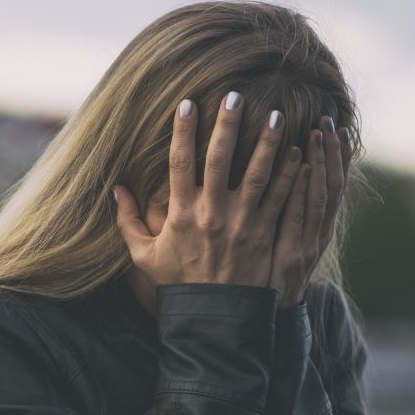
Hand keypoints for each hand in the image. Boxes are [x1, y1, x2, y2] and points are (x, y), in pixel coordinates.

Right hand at [113, 91, 304, 300]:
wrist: (212, 318)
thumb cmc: (177, 284)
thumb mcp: (143, 256)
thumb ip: (128, 222)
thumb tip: (115, 189)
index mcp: (180, 213)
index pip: (179, 162)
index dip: (182, 130)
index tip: (187, 102)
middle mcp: (212, 213)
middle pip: (220, 158)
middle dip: (228, 124)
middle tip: (236, 95)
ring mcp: (242, 223)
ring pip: (259, 173)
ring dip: (268, 142)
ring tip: (277, 114)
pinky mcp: (265, 233)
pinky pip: (281, 197)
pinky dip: (292, 173)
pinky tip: (299, 151)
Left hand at [270, 117, 349, 308]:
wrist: (269, 314)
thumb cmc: (273, 272)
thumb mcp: (287, 240)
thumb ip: (290, 209)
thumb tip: (290, 172)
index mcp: (321, 226)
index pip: (334, 183)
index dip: (339, 155)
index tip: (337, 125)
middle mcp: (321, 231)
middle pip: (332, 183)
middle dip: (332, 150)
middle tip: (328, 119)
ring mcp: (309, 242)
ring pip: (320, 195)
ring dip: (320, 162)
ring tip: (318, 133)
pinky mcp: (293, 253)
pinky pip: (299, 215)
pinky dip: (301, 190)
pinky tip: (300, 167)